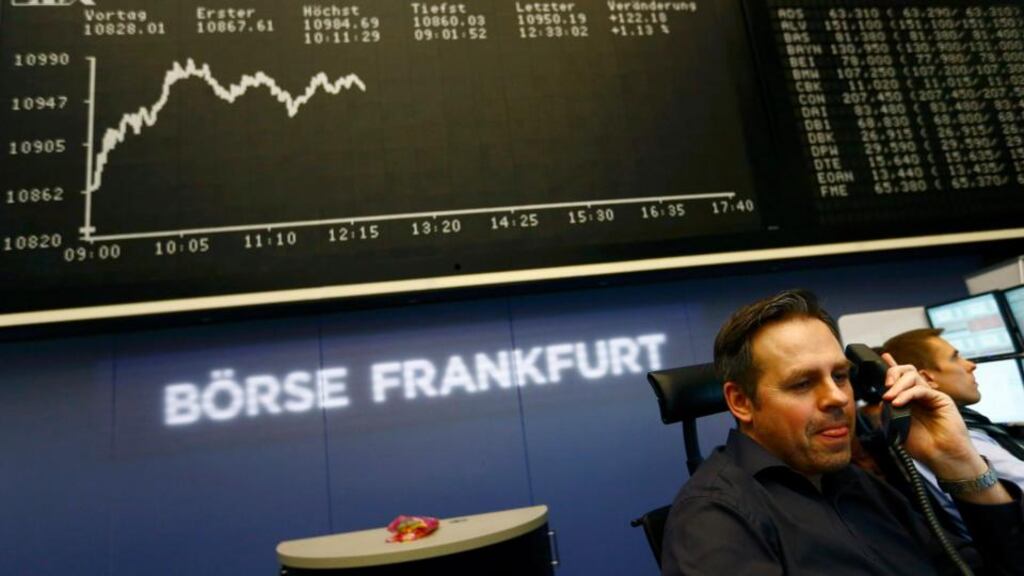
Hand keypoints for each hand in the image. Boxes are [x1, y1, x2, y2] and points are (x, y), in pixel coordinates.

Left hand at [880, 353, 981, 478]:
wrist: (942, 458)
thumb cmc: (923, 447)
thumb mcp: (898, 428)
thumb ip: (889, 413)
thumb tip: (881, 400)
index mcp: (909, 401)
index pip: (900, 379)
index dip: (892, 367)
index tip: (882, 358)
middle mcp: (920, 395)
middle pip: (906, 371)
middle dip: (892, 372)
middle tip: (885, 387)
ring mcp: (931, 396)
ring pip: (912, 375)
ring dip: (897, 384)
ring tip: (889, 399)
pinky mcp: (941, 399)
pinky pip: (921, 389)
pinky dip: (907, 394)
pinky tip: (898, 403)